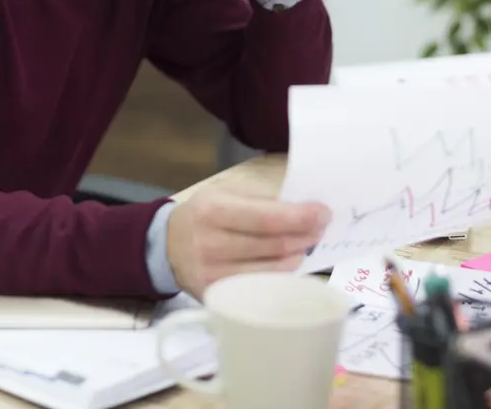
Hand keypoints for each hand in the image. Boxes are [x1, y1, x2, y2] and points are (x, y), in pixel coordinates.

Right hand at [166, 186, 330, 298]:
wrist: (167, 245)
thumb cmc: (204, 215)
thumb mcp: (225, 194)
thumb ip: (261, 200)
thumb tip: (303, 209)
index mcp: (213, 211)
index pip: (266, 218)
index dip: (299, 217)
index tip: (323, 212)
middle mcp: (211, 244)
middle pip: (273, 246)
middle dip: (305, 235)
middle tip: (321, 228)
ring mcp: (213, 275)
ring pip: (272, 271)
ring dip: (297, 257)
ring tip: (305, 245)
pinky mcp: (217, 297)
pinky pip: (260, 288)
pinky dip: (280, 276)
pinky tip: (287, 263)